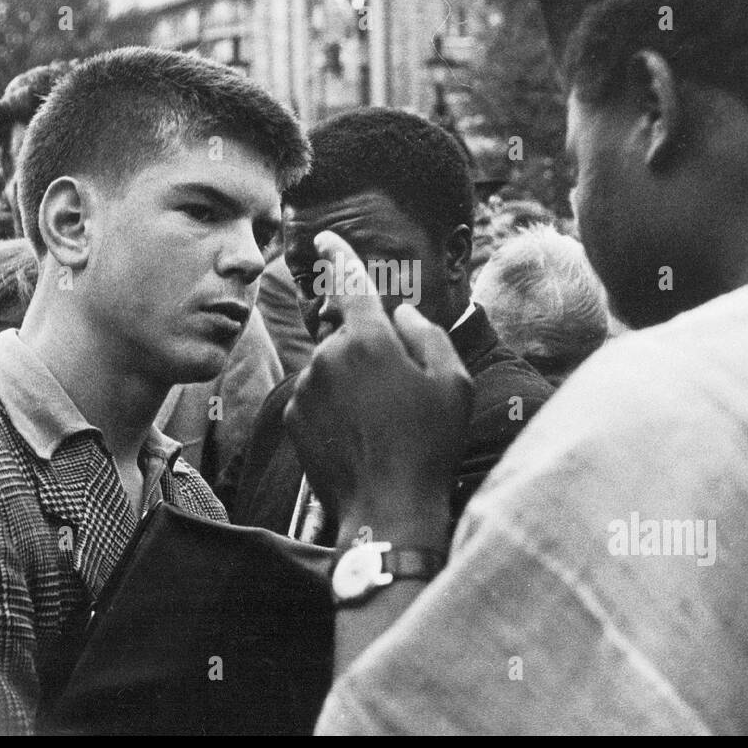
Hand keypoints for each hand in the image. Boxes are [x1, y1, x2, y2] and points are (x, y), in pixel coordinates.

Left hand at [283, 231, 472, 547]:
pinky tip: (361, 439)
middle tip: (402, 398)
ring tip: (384, 426)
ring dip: (354, 384)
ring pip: (333, 369)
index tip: (325, 237)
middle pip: (349, 337)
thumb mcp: (454, 384)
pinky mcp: (294, 418)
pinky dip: (337, 409)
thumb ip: (429, 336)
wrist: (388, 509)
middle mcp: (328, 355)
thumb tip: (404, 314)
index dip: (339, 255)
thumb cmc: (429, 445)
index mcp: (369, 338)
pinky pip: (318, 398)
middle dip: (371, 354)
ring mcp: (307, 388)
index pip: (350, 283)